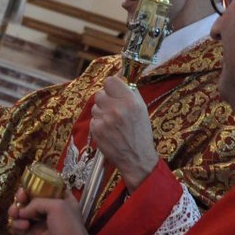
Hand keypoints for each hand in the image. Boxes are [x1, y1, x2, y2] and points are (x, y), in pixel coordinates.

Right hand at [8, 188, 86, 234]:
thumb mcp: (57, 206)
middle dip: (22, 197)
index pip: (45, 187)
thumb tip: (23, 210)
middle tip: (20, 198)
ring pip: (21, 211)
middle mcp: (49, 210)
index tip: (28, 186)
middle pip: (30, 198)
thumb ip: (37, 202)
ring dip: (15, 210)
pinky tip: (23, 226)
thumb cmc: (69, 227)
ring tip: (16, 213)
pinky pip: (17, 225)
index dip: (35, 185)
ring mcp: (38, 223)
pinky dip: (16, 224)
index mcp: (60, 200)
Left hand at [90, 76, 158, 192]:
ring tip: (113, 122)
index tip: (114, 91)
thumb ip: (130, 92)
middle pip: (100, 93)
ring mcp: (104, 120)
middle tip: (114, 108)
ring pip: (95, 106)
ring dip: (101, 112)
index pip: (110, 81)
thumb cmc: (140, 132)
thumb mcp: (142, 109)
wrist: (136, 158)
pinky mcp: (96, 129)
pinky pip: (93, 119)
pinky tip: (108, 131)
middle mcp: (116, 109)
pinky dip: (99, 123)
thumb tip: (120, 76)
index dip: (111, 86)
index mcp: (130, 101)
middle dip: (106, 99)